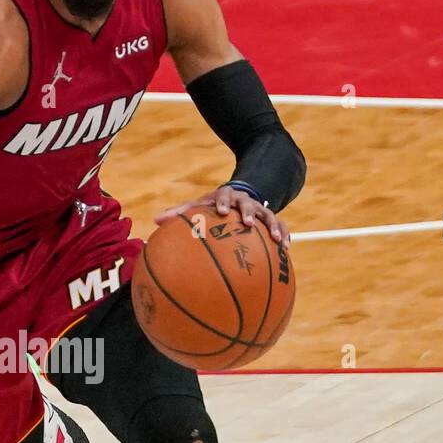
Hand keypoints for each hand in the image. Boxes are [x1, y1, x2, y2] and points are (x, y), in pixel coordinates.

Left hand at [155, 185, 290, 245]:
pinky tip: (286, 249)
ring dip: (275, 227)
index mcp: (227, 197)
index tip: (222, 211)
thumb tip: (156, 221)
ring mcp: (260, 210)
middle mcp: (245, 202)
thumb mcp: (199, 205)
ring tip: (278, 240)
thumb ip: (180, 213)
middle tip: (248, 222)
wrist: (240, 193)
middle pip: (250, 205)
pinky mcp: (271, 219)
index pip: (226, 197)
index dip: (225, 203)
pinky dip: (285, 236)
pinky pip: (281, 227)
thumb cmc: (213, 205)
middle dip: (250, 213)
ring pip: (270, 216)